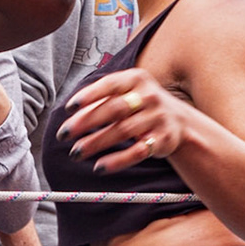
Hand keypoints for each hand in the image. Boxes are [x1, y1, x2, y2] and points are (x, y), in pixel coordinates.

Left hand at [57, 68, 196, 173]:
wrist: (180, 121)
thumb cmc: (142, 105)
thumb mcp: (126, 93)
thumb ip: (101, 100)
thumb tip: (71, 115)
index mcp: (136, 79)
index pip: (109, 85)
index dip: (88, 95)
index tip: (69, 108)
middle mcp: (148, 96)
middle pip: (113, 109)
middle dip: (86, 122)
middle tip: (64, 134)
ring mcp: (157, 117)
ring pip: (122, 131)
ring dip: (96, 143)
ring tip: (76, 152)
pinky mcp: (162, 139)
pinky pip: (137, 152)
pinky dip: (117, 161)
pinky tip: (100, 166)